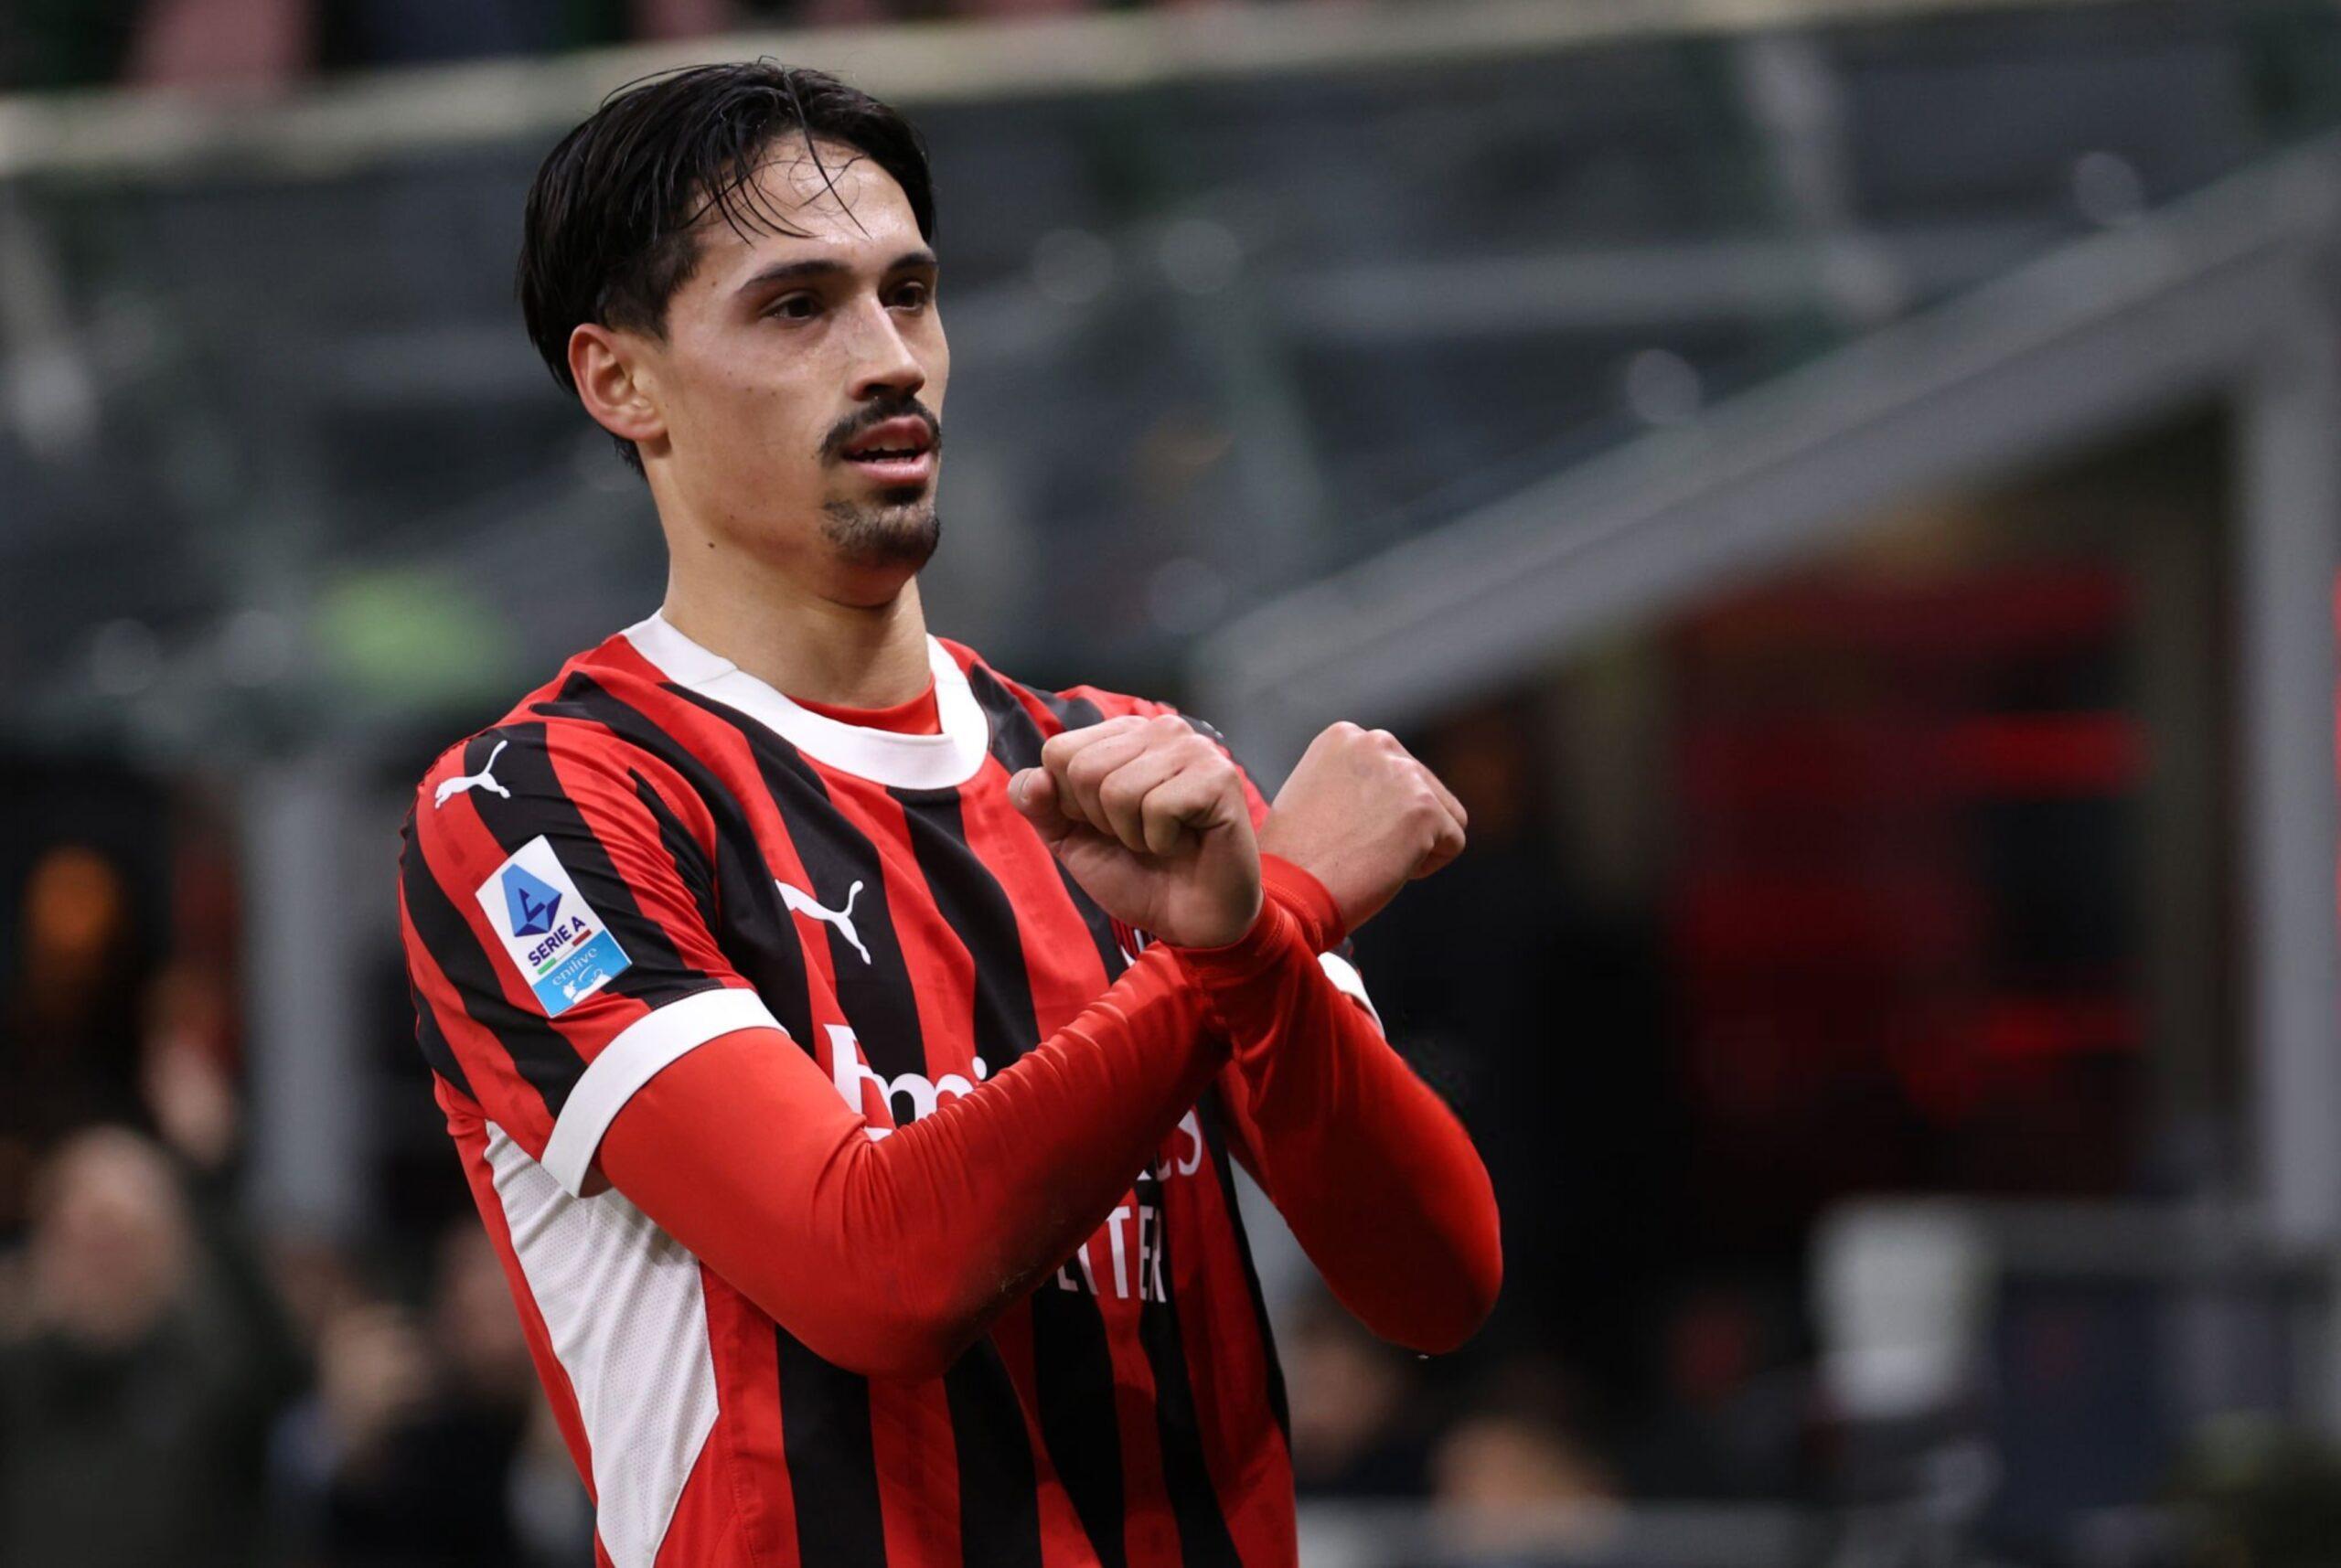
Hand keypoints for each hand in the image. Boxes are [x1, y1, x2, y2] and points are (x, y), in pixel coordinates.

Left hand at [1010, 714, 1261, 947]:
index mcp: (1123, 734)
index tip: (1105, 824)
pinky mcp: (1218, 777)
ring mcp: (1193, 749)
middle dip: (1100, 820)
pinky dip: (1161, 840)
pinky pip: (1158, 806)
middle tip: (1136, 836)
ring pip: (1118, 788)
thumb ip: (1041, 806)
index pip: (1059, 751)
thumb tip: (1032, 779)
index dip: (1070, 803)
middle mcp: (1159, 730)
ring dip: (1132, 834)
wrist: (1190, 921)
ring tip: (1160, 840)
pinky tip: (1182, 842)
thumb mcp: (1072, 839)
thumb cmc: (1137, 874)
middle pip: (1085, 768)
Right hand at [1257, 722, 1466, 933]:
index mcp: (1345, 736)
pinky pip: (1453, 843)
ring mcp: (1404, 773)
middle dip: (1399, 825)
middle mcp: (1376, 742)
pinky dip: (1425, 866)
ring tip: (1370, 858)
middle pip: (1423, 788)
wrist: (1287, 891)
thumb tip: (1388, 796)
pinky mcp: (1425, 809)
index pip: (1394, 772)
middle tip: (1357, 850)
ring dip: (1416, 843)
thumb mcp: (1315, 792)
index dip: (1375, 813)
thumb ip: (1354, 780)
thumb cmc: (1294, 857)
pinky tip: (1383, 869)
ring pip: (1444, 815)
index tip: (1344, 832)